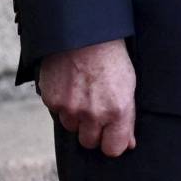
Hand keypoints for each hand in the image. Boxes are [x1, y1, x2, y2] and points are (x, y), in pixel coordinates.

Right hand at [38, 39, 136, 157]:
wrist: (83, 31)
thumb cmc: (111, 56)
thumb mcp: (128, 84)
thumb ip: (127, 118)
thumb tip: (128, 144)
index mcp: (117, 111)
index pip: (112, 150)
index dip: (111, 142)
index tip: (110, 134)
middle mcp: (93, 113)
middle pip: (89, 142)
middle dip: (91, 129)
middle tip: (94, 108)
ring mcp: (70, 108)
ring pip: (71, 127)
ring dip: (75, 116)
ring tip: (81, 91)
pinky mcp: (52, 99)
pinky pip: (56, 111)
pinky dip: (61, 102)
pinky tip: (68, 83)